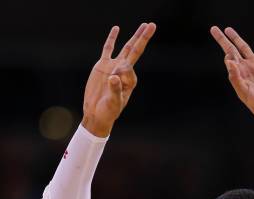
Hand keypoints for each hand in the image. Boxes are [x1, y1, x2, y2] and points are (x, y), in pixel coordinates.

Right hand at [82, 22, 155, 136]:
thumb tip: (114, 77)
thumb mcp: (113, 102)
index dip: (120, 71)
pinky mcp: (103, 66)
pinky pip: (108, 49)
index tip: (112, 80)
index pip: (128, 67)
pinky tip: (116, 28)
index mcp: (130, 80)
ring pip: (126, 47)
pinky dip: (112, 38)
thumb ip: (115, 90)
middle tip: (152, 25)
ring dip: (134, 36)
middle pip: (136, 50)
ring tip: (143, 25)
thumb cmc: (108, 111)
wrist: (96, 113)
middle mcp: (124, 71)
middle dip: (143, 38)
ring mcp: (114, 66)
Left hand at [210, 26, 253, 127]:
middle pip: (232, 50)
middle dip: (223, 40)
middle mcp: (245, 68)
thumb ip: (236, 78)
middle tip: (213, 29)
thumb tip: (230, 61)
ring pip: (244, 46)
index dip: (228, 55)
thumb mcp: (245, 93)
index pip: (229, 60)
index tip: (232, 59)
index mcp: (238, 75)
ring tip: (228, 29)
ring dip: (236, 38)